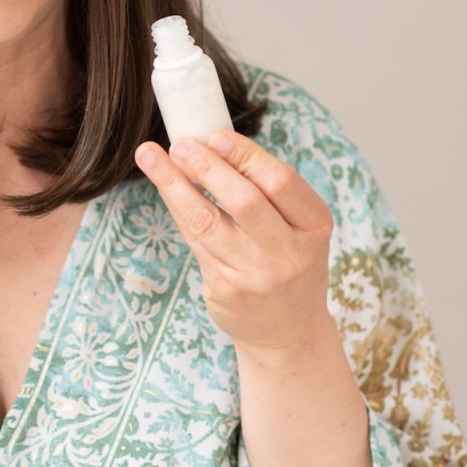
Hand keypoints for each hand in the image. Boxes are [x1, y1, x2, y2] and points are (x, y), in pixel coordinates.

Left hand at [134, 131, 334, 360]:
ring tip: (151, 157)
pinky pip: (194, 240)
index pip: (281, 181)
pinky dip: (177, 209)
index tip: (216, 136)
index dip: (246, 155)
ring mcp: (256, 275)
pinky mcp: (225, 288)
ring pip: (207, 221)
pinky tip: (164, 188)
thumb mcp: (300, 227)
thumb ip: (269, 191)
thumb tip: (214, 141)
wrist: (288, 331)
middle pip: (245, 201)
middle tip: (180, 144)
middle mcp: (289, 253)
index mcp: (315, 226)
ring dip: (174, 185)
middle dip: (207, 167)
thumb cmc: (291, 262)